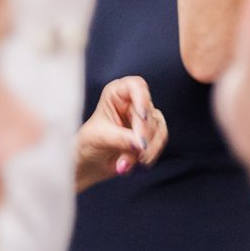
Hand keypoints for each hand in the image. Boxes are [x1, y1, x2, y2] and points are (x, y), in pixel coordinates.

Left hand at [74, 75, 167, 190]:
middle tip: (136, 153)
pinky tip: (137, 164)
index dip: (142, 98)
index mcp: (116, 94)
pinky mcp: (152, 134)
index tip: (142, 116)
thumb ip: (120, 138)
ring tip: (126, 164)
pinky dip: (150, 154)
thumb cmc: (88, 143)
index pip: (135, 86)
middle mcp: (133, 102)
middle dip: (142, 136)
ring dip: (147, 149)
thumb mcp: (99, 137)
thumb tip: (141, 143)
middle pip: (148, 113)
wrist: (90, 162)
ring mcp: (144, 118)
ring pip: (158, 128)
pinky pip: (160, 141)